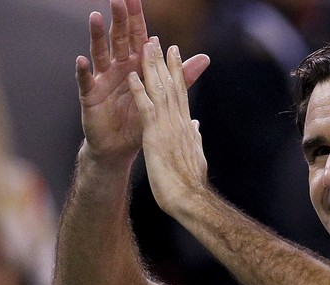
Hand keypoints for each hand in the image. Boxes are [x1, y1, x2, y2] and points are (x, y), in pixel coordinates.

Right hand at [75, 0, 207, 163]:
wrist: (121, 147)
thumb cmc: (141, 120)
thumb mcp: (164, 97)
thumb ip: (181, 77)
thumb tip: (205, 58)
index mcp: (136, 65)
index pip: (138, 37)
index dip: (137, 18)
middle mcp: (117, 67)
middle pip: (119, 38)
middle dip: (119, 19)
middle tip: (119, 0)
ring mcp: (102, 79)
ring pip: (99, 53)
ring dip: (97, 35)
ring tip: (96, 17)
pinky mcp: (90, 95)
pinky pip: (86, 81)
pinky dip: (83, 70)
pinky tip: (82, 59)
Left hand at [128, 40, 209, 215]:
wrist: (189, 198)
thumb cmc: (191, 183)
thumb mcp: (196, 155)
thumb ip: (195, 137)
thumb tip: (196, 125)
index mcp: (187, 127)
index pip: (181, 94)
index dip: (177, 73)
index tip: (174, 55)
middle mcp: (179, 122)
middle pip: (171, 86)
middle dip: (164, 62)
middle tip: (158, 41)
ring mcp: (168, 128)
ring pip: (160, 91)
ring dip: (151, 68)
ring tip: (145, 47)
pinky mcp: (156, 136)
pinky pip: (146, 108)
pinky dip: (140, 91)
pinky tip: (133, 76)